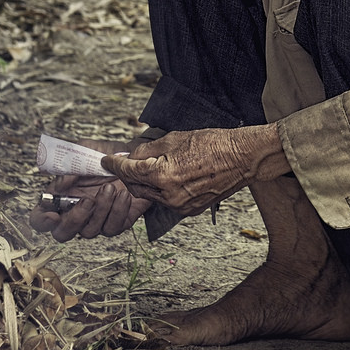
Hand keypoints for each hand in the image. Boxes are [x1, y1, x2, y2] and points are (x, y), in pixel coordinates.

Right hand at [27, 138, 150, 241]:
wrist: (137, 156)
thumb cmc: (107, 153)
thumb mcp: (85, 150)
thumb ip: (69, 164)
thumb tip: (60, 184)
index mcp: (61, 196)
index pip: (40, 218)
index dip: (42, 221)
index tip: (53, 214)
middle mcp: (76, 212)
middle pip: (63, 233)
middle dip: (74, 220)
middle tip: (88, 200)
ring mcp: (96, 220)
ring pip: (89, 232)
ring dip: (100, 210)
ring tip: (110, 187)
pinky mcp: (117, 222)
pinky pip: (113, 227)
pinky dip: (118, 210)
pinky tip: (124, 194)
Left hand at [101, 123, 287, 216]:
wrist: (242, 158)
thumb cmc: (213, 143)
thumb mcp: (174, 138)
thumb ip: (147, 149)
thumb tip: (132, 156)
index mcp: (162, 175)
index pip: (128, 171)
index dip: (114, 164)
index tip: (107, 161)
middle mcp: (169, 195)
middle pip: (135, 188)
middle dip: (127, 176)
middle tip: (126, 163)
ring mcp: (180, 206)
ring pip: (150, 197)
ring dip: (144, 184)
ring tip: (149, 168)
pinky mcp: (190, 210)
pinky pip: (166, 202)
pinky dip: (161, 191)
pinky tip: (166, 177)